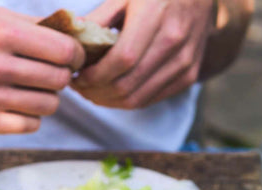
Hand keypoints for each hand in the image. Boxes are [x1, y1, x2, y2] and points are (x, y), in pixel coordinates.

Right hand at [0, 8, 79, 134]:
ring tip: (35, 87)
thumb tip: (77, 32)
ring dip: (48, 97)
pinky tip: (21, 104)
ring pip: (48, 105)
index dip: (75, 54)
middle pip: (59, 80)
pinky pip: (30, 125)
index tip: (72, 56)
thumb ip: (34, 25)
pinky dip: (32, 116)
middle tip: (52, 72)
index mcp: (3, 34)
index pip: (64, 51)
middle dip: (62, 75)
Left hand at [73, 0, 216, 107]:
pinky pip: (152, 99)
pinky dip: (128, 100)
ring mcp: (185, 63)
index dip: (95, 75)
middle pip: (128, 85)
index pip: (122, 60)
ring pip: (138, 99)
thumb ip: (100, 18)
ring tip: (93, 91)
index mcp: (156, 16)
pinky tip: (113, 91)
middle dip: (97, 92)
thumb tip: (73, 42)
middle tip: (80, 87)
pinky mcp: (189, 76)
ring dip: (110, 101)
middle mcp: (174, 43)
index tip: (77, 76)